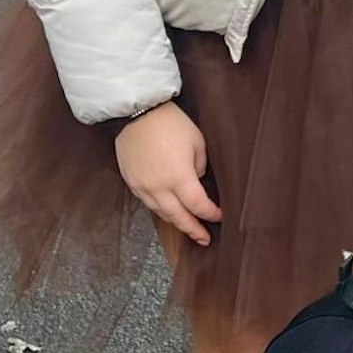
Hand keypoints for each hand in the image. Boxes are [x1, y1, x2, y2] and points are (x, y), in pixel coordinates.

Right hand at [115, 100, 223, 244]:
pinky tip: (169, 211)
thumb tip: (197, 181)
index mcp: (179, 178)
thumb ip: (199, 167)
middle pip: (179, 218)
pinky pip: (148, 204)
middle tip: (205, 238)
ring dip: (176, 222)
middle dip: (194, 230)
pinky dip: (161, 210)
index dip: (211, 214)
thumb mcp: (198, 143)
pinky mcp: (131, 183)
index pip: (198, 206)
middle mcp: (159, 188)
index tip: (220, 216)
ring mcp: (142, 187)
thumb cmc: (171, 124)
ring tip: (188, 228)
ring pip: (161, 213)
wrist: (137, 113)